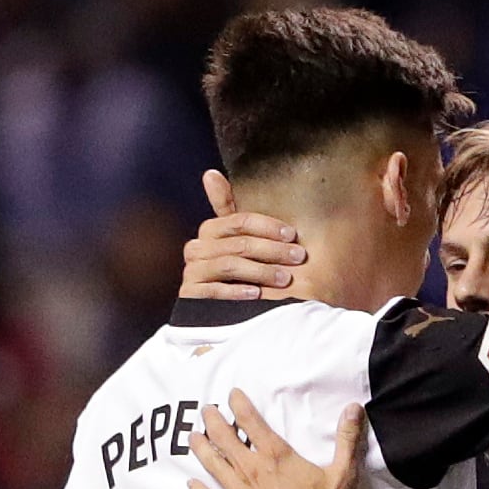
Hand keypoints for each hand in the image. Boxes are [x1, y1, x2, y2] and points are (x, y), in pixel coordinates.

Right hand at [177, 169, 307, 300]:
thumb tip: (209, 173)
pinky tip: (257, 294)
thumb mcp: (241, 241)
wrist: (229, 315)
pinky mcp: (190, 297)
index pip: (239, 221)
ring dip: (261, 271)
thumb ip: (229, 208)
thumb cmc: (243, 273)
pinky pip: (214, 291)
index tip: (293, 235)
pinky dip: (236, 292)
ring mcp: (192, 273)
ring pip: (229, 265)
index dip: (268, 226)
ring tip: (285, 278)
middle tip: (298, 257)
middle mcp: (196, 249)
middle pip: (238, 243)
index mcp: (210, 231)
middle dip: (272, 250)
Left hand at [186, 390, 360, 488]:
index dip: (238, 403)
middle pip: (224, 437)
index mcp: (276, 456)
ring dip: (200, 447)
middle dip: (213, 421)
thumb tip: (354, 409)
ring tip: (192, 437)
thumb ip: (347, 439)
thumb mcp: (343, 473)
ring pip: (211, 463)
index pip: (251, 420)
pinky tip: (191, 483)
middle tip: (206, 410)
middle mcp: (251, 469)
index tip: (232, 394)